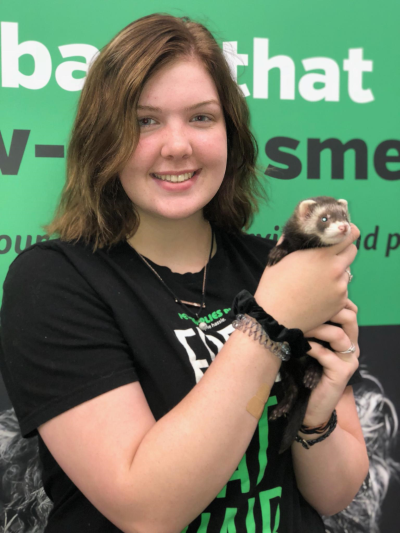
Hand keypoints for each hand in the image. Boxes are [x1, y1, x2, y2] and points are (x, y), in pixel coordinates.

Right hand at [254, 224, 359, 332]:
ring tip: (318, 279)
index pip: (349, 235)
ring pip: (347, 271)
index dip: (346, 232)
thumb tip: (295, 230)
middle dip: (343, 250)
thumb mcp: (279, 258)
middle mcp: (335, 269)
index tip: (341, 233)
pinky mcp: (340, 302)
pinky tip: (318, 293)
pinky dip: (334, 288)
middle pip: (353, 251)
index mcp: (320, 254)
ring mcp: (340, 287)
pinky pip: (343, 289)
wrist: (275, 318)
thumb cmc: (273, 287)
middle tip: (329, 255)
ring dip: (338, 271)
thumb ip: (291, 241)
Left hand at [301, 299, 359, 426]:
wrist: (306, 405)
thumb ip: (308, 326)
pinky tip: (299, 347)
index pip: (350, 310)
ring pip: (338, 334)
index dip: (334, 301)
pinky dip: (311, 348)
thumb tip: (291, 302)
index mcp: (346, 335)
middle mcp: (352, 345)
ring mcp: (349, 360)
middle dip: (327, 310)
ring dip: (316, 328)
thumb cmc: (303, 371)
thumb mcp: (306, 343)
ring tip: (298, 327)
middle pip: (350, 317)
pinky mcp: (342, 373)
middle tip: (304, 309)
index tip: (310, 297)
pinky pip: (327, 355)